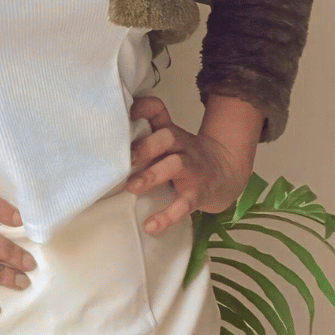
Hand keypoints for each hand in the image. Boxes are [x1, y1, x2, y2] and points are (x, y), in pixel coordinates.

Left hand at [125, 95, 251, 235]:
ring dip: (152, 175)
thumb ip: (144, 134)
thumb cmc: (186, 156)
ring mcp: (192, 169)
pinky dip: (167, 216)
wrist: (226, 173)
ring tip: (132, 188)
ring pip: (175, 165)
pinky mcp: (197, 194)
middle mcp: (182, 146)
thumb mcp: (169, 141)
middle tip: (124, 158)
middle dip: (145, 146)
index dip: (143, 108)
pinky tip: (151, 226)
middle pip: (167, 136)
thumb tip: (108, 134)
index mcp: (170, 131)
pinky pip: (184, 204)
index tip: (124, 113)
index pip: (158, 110)